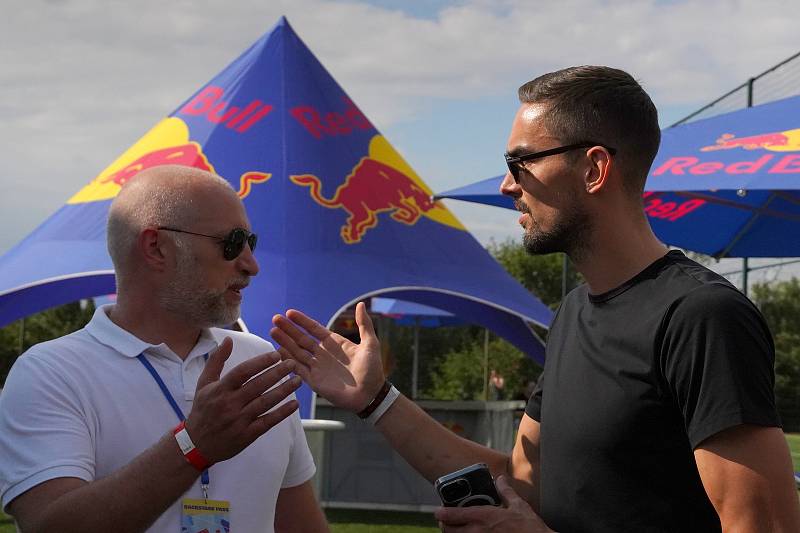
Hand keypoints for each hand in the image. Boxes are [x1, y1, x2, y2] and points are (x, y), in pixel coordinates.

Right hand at [184, 337, 300, 462]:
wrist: (197, 445)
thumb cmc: (202, 410)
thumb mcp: (204, 384)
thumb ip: (216, 360)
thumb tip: (228, 339)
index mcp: (220, 389)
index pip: (243, 372)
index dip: (260, 362)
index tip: (276, 355)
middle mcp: (230, 404)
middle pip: (257, 385)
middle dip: (277, 373)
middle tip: (292, 364)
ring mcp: (239, 420)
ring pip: (265, 402)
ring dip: (284, 391)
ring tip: (298, 380)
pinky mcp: (247, 435)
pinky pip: (268, 421)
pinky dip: (282, 413)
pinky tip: (295, 404)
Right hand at [271, 302, 384, 411]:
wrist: (371, 394)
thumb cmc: (373, 369)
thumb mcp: (370, 343)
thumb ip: (364, 324)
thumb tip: (360, 304)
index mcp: (334, 343)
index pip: (314, 329)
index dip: (302, 321)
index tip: (289, 313)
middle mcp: (323, 353)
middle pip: (301, 339)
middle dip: (288, 329)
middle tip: (275, 319)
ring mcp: (317, 367)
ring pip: (297, 352)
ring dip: (285, 342)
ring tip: (273, 331)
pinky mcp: (314, 381)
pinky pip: (298, 369)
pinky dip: (288, 361)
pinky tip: (278, 352)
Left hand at [434, 475, 553, 531]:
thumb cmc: (529, 528)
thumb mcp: (518, 505)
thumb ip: (506, 491)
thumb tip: (501, 479)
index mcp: (484, 517)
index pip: (453, 515)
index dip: (441, 513)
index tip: (438, 511)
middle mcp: (478, 532)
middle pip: (449, 531)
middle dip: (444, 525)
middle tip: (445, 521)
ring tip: (456, 529)